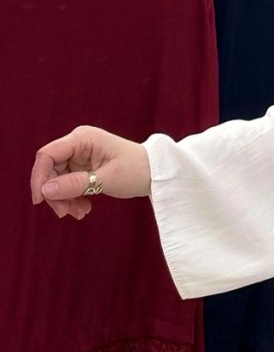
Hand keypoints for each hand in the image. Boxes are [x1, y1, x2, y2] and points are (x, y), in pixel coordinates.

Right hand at [31, 126, 151, 219]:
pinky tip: (84, 209)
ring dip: (65, 199)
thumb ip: (75, 184)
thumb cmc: (137, 170)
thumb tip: (45, 190)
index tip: (40, 201)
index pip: (47, 155)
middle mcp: (78, 144)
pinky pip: (68, 184)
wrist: (156, 173)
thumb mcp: (106, 179)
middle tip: (66, 213)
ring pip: (58, 180)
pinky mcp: (84, 167)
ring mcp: (80, 156)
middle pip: (50, 170)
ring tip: (81, 213)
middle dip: (56, 194)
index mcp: (82, 138)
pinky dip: (73, 198)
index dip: (39, 177)